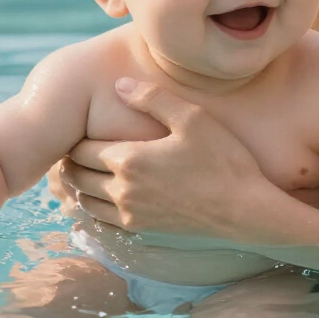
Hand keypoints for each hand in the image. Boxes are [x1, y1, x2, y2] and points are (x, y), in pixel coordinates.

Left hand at [61, 78, 264, 238]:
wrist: (246, 212)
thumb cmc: (224, 161)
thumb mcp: (192, 118)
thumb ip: (152, 98)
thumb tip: (119, 85)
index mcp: (128, 160)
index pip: (81, 149)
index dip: (75, 140)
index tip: (79, 132)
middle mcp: (122, 191)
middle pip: (77, 177)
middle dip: (71, 163)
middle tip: (74, 152)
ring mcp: (131, 216)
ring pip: (85, 202)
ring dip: (79, 188)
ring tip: (85, 174)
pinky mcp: (143, 232)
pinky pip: (102, 224)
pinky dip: (94, 210)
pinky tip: (103, 201)